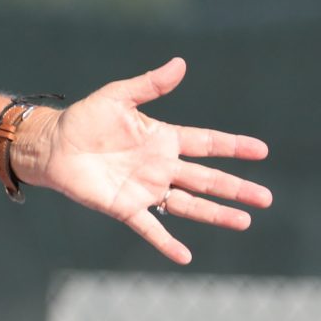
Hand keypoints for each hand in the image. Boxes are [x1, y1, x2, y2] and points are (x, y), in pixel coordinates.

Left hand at [14, 57, 271, 265]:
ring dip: (216, 214)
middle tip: (266, 198)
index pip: (207, 143)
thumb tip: (180, 63)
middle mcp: (161, 167)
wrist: (53, 146)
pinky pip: (150, 228)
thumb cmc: (85, 119)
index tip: (262, 150)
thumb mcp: (118, 97)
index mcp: (164, 139)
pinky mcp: (125, 207)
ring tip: (244, 222)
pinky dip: (167, 243)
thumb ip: (150, 85)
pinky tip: (185, 257)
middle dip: (236, 188)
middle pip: (207, 179)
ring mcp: (146, 189)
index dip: (234, 146)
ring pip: (189, 205)